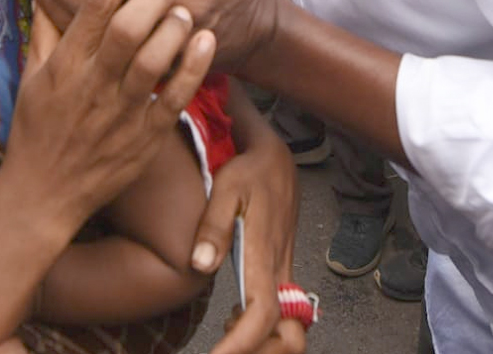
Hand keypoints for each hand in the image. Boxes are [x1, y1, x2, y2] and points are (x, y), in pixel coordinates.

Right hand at [8, 0, 215, 227]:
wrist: (44, 192)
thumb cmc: (36, 126)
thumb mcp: (33, 73)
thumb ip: (44, 24)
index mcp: (65, 63)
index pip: (94, 5)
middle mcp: (93, 83)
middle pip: (127, 28)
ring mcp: (122, 110)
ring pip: (154, 60)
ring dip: (172, 27)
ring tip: (182, 9)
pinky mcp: (146, 135)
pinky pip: (175, 97)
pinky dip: (193, 68)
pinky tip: (204, 42)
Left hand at [192, 107, 303, 353]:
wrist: (275, 157)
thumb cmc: (248, 171)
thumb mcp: (226, 188)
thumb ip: (213, 226)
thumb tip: (200, 265)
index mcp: (265, 256)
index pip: (262, 315)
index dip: (241, 345)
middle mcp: (280, 271)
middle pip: (290, 337)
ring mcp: (284, 273)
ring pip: (291, 330)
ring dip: (265, 347)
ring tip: (226, 343)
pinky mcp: (281, 270)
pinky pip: (283, 314)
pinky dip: (263, 330)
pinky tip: (234, 321)